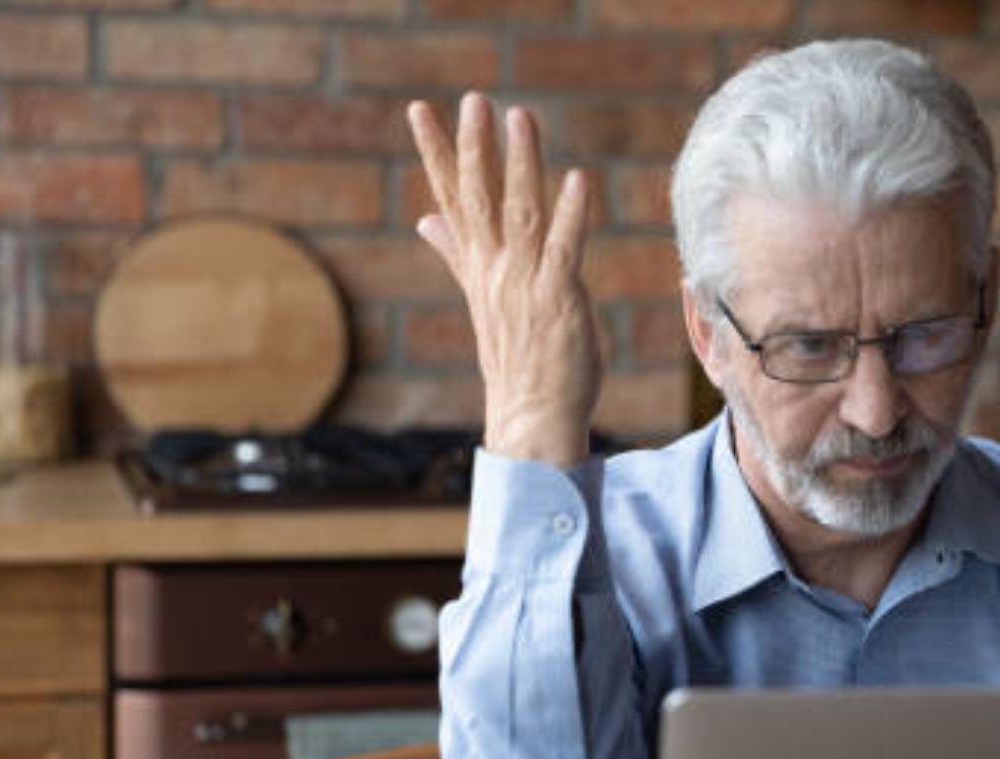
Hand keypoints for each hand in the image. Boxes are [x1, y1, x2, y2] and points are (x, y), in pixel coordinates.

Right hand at [408, 93, 599, 467]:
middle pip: (479, 197)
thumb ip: (456, 252)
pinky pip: (564, 249)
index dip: (436, 151)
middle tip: (472, 99)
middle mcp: (496, 270)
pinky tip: (578, 179)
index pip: (453, 198)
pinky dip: (571, 214)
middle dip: (473, 146)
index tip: (421, 109)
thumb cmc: (517, 358)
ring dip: (520, 164)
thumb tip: (426, 218)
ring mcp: (525, 283)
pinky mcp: (559, 299)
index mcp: (479, 266)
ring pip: (519, 212)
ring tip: (519, 116)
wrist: (530, 417)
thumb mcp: (483, 297)